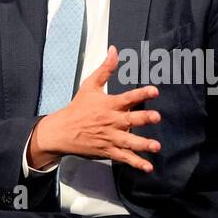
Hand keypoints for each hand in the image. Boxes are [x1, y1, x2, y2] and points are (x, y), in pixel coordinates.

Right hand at [27, 46, 161, 172]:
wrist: (61, 131)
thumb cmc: (77, 107)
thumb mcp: (90, 85)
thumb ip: (105, 69)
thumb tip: (114, 50)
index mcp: (109, 104)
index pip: (128, 97)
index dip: (141, 94)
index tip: (154, 91)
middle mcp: (111, 121)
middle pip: (130, 119)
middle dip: (143, 118)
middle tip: (156, 117)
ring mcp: (110, 138)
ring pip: (129, 142)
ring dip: (143, 144)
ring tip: (156, 146)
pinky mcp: (108, 151)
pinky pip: (124, 157)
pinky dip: (136, 163)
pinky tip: (148, 167)